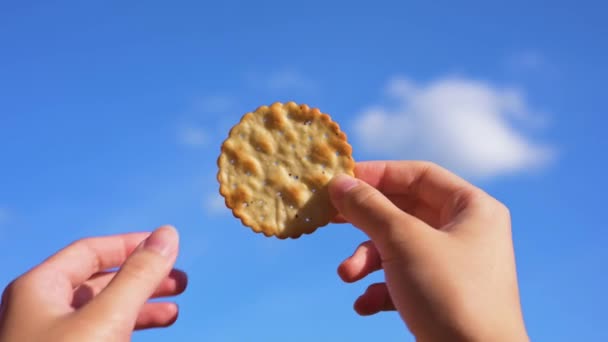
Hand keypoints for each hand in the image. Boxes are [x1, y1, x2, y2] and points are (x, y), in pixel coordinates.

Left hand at [0, 225, 186, 341]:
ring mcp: (51, 340)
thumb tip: (169, 234)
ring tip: (174, 311)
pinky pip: (101, 337)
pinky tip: (149, 334)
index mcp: (40, 289)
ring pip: (102, 312)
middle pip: (100, 281)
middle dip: (142, 279)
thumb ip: (138, 275)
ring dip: (140, 308)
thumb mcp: (107, 317)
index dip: (131, 245)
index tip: (167, 246)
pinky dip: (128, 331)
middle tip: (181, 281)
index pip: (91, 251)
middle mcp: (42, 311)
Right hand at [329, 161, 528, 341]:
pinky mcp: (443, 296)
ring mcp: (455, 266)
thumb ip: (369, 208)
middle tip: (330, 217)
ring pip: (400, 247)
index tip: (341, 181)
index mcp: (472, 208)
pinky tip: (366, 305)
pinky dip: (382, 289)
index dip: (377, 174)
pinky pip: (405, 280)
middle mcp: (466, 232)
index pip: (419, 175)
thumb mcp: (404, 242)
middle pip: (405, 211)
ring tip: (347, 276)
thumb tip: (338, 183)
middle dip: (365, 222)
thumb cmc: (449, 295)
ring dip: (368, 260)